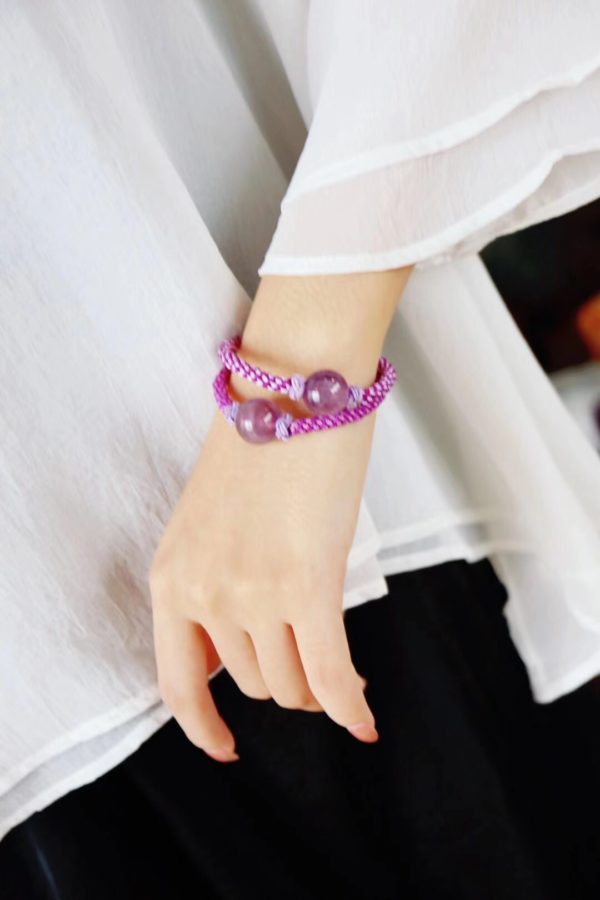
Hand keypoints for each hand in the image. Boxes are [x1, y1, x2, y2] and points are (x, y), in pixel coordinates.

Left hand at [149, 269, 409, 760]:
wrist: (295, 386)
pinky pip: (330, 676)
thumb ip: (211, 587)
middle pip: (251, 681)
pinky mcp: (309, 585)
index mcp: (171, 576)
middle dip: (282, 677)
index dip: (202, 726)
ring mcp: (255, 593)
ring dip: (313, 683)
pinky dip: (349, 707)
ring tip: (336, 661)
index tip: (224, 744)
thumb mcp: (208, 523)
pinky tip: (362, 722)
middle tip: (309, 652)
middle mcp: (205, 592)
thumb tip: (232, 653)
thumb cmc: (260, 444)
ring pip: (291, 683)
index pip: (178, 681)